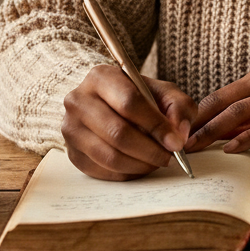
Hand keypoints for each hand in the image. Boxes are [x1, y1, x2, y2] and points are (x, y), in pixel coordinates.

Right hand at [62, 64, 195, 180]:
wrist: (109, 106)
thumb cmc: (139, 98)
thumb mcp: (164, 93)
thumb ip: (178, 107)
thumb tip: (178, 134)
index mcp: (101, 77)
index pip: (129, 102)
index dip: (156, 125)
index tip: (175, 142)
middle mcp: (78, 100)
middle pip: (117, 132)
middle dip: (150, 150)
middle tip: (170, 157)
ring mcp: (71, 128)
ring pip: (109, 156)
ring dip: (140, 165)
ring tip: (157, 161)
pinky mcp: (72, 153)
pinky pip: (102, 171)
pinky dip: (127, 173)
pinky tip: (141, 166)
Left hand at [186, 67, 249, 153]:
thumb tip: (223, 133)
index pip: (219, 96)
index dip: (197, 115)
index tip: (178, 131)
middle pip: (223, 102)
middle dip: (198, 123)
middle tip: (178, 141)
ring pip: (240, 112)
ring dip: (214, 130)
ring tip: (196, 146)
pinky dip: (247, 136)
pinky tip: (232, 147)